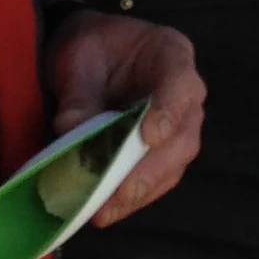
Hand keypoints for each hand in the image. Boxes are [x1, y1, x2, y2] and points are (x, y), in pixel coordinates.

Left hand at [45, 12, 204, 225]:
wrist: (89, 57)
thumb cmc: (90, 48)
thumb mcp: (77, 58)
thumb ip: (79, 93)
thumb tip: (73, 131)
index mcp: (170, 54)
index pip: (179, 84)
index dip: (168, 111)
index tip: (150, 136)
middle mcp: (185, 92)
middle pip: (183, 134)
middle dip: (152, 167)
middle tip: (122, 192)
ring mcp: (179, 124)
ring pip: (175, 162)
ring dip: (142, 188)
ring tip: (107, 210)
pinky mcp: (163, 151)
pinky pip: (159, 177)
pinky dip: (135, 196)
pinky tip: (109, 209)